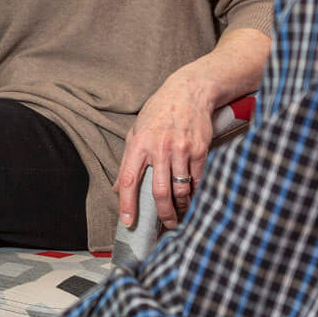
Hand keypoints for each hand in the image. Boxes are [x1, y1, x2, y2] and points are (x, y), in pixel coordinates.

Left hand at [115, 70, 213, 229]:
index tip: (128, 221)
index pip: (129, 180)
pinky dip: (196, 193)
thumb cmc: (159, 111)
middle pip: (159, 191)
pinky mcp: (200, 150)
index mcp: (139, 144)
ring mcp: (181, 149)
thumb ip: (127, 160)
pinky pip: (198, 180)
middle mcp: (159, 148)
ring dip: (181, 207)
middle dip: (163, 214)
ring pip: (181, 189)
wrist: (189, 91)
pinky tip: (193, 197)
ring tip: (180, 213)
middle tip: (166, 225)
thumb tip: (117, 187)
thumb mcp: (136, 131)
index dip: (127, 204)